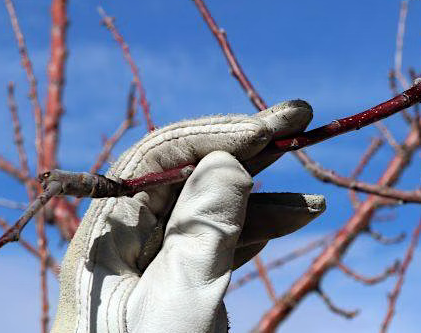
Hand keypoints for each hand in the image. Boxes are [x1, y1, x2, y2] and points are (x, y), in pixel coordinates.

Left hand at [52, 100, 323, 332]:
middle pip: (189, 171)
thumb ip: (205, 228)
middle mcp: (126, 241)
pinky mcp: (181, 287)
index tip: (276, 126)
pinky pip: (223, 238)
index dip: (221, 132)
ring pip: (212, 203)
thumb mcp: (181, 301)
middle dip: (246, 145)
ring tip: (314, 189)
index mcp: (105, 237)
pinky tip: (301, 216)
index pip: (161, 158)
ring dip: (264, 189)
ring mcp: (155, 264)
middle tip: (301, 119)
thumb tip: (228, 162)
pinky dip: (263, 224)